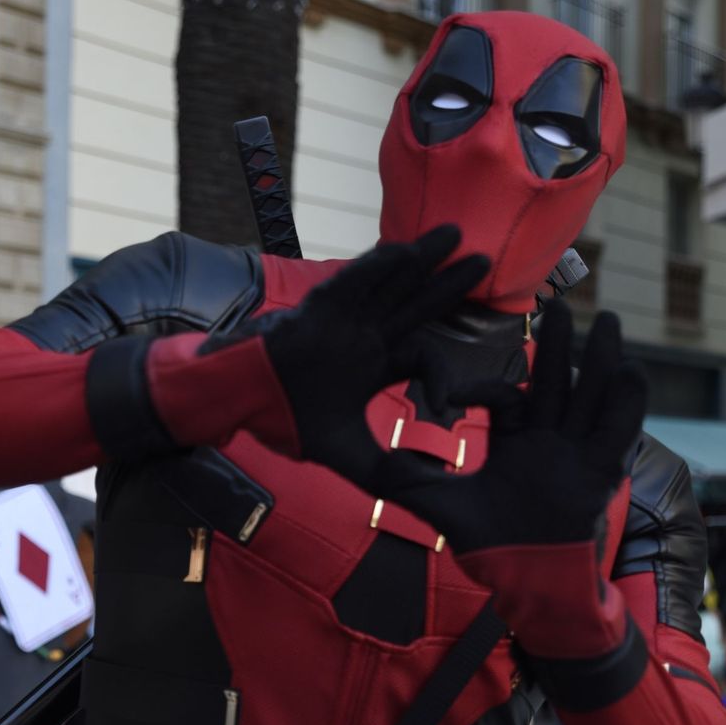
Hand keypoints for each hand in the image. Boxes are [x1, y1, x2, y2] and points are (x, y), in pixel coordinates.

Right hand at [240, 225, 486, 469]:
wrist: (242, 405)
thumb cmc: (288, 421)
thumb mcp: (349, 455)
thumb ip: (386, 471)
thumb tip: (425, 490)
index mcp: (376, 365)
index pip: (423, 356)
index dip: (440, 375)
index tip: (445, 405)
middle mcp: (366, 335)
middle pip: (417, 303)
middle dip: (448, 283)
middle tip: (484, 260)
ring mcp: (344, 318)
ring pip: (390, 282)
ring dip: (420, 258)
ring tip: (454, 233)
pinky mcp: (318, 309)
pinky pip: (352, 282)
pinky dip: (375, 268)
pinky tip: (403, 252)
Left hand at [353, 299, 646, 553]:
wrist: (526, 580)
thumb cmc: (489, 546)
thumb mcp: (443, 506)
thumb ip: (412, 482)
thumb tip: (371, 464)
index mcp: (514, 442)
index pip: (505, 398)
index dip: (485, 388)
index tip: (452, 397)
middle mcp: (549, 440)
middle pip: (555, 382)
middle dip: (558, 345)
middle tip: (558, 304)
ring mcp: (577, 453)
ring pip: (591, 396)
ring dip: (602, 359)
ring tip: (610, 321)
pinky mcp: (600, 471)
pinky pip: (618, 430)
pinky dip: (627, 403)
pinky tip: (632, 371)